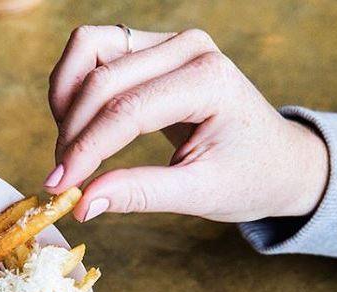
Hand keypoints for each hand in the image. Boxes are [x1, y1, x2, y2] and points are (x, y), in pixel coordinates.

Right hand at [45, 26, 327, 222]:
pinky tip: (79, 125)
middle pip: (101, 78)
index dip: (85, 150)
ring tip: (69, 148)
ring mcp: (170, 42)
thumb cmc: (249, 178)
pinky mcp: (155, 49)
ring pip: (89, 48)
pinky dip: (76, 87)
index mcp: (207, 80)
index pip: (126, 110)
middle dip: (71, 132)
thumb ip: (140, 195)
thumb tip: (82, 205)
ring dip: (66, 98)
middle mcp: (187, 47)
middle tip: (61, 179)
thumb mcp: (200, 194)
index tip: (58, 186)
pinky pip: (97, 52)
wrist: (277, 160)